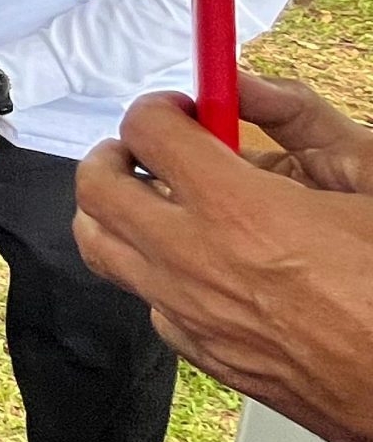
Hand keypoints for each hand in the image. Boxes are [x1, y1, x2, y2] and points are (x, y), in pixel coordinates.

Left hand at [77, 84, 372, 441]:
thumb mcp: (371, 178)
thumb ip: (301, 118)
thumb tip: (245, 85)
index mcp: (238, 210)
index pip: (148, 129)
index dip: (159, 108)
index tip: (182, 111)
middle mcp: (196, 261)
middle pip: (96, 186)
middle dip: (114, 153)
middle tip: (149, 148)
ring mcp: (191, 313)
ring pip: (100, 247)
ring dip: (114, 211)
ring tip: (152, 198)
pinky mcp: (204, 355)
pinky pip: (147, 299)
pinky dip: (154, 271)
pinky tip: (198, 263)